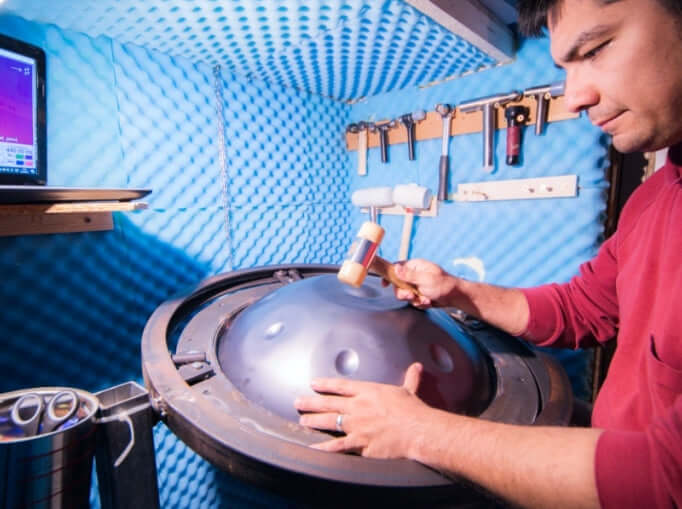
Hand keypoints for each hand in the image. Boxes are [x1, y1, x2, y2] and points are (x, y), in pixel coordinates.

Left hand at [294, 363, 430, 458]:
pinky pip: (338, 446)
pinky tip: (313, 448)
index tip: (313, 383)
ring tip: (302, 421)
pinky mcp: (360, 443)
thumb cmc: (414, 411)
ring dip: (313, 421)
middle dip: (311, 403)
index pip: (341, 386)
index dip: (325, 384)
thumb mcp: (409, 390)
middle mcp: (358, 407)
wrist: (418, 430)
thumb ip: (410, 379)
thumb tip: (417, 367)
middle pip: (329, 403)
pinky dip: (324, 448)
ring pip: (329, 422)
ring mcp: (357, 426)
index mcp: (368, 392)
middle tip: (298, 402)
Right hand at [389, 259, 457, 308]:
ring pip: (405, 295)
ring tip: (425, 299)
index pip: (397, 267)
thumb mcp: (425, 279)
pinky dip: (420, 303)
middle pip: (398, 284)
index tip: (385, 284)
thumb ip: (409, 275)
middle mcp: (414, 275)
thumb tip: (396, 268)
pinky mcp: (420, 294)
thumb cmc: (444, 285)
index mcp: (415, 266)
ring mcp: (417, 285)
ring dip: (414, 300)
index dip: (389, 275)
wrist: (456, 297)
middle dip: (404, 293)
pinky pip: (413, 301)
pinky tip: (429, 301)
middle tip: (412, 295)